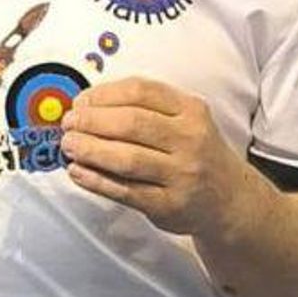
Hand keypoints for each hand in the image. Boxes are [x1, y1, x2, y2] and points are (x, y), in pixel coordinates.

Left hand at [59, 77, 250, 237]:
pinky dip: (96, 180)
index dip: (103, 94)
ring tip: (68, 145)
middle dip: (91, 121)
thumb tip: (87, 104)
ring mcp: (181, 174)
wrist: (229, 198)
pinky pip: (125, 191)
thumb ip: (143, 108)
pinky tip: (78, 171)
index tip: (81, 101)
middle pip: (131, 124)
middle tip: (69, 123)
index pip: (140, 91)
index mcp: (190, 110)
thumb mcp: (183, 119)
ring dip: (89, 150)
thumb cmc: (195, 153)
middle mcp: (190, 139)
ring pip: (126, 159)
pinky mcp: (170, 205)